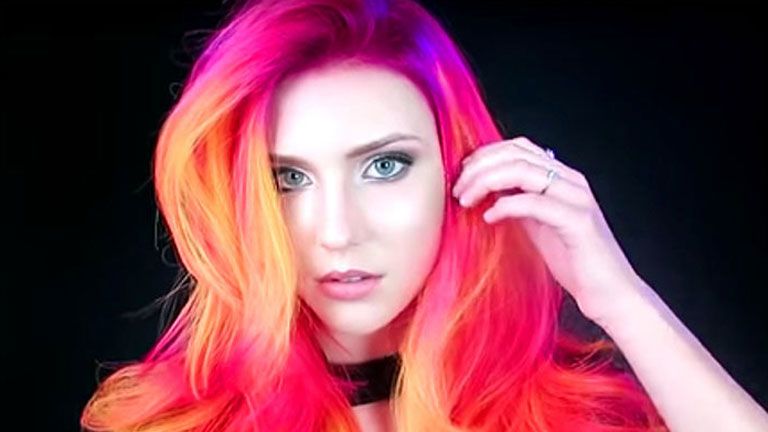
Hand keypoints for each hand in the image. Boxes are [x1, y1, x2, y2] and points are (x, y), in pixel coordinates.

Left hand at [452, 136, 645, 323]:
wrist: (610, 293)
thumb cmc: (573, 261)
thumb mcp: (537, 225)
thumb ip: (518, 202)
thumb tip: (486, 189)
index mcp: (562, 178)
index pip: (519, 148)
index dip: (486, 155)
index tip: (462, 174)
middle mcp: (571, 181)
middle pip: (517, 154)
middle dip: (480, 167)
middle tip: (457, 189)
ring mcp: (576, 198)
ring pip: (523, 171)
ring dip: (486, 182)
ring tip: (466, 200)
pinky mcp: (578, 221)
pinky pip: (535, 202)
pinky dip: (506, 206)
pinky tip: (489, 217)